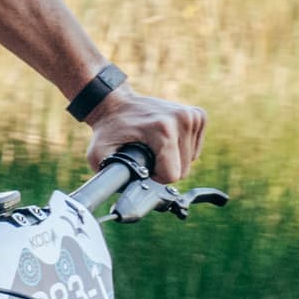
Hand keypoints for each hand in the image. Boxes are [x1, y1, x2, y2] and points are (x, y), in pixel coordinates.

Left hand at [85, 88, 205, 184]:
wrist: (116, 103)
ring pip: (191, 160)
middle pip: (184, 170)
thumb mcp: (99, 154)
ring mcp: (192, 116)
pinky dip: (181, 149)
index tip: (143, 166)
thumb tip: (125, 196)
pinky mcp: (198, 115)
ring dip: (173, 158)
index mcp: (162, 130)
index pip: (172, 175)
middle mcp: (182, 120)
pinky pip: (195, 148)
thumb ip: (110, 177)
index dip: (156, 177)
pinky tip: (165, 139)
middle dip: (165, 169)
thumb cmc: (108, 130)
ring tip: (154, 145)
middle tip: (147, 155)